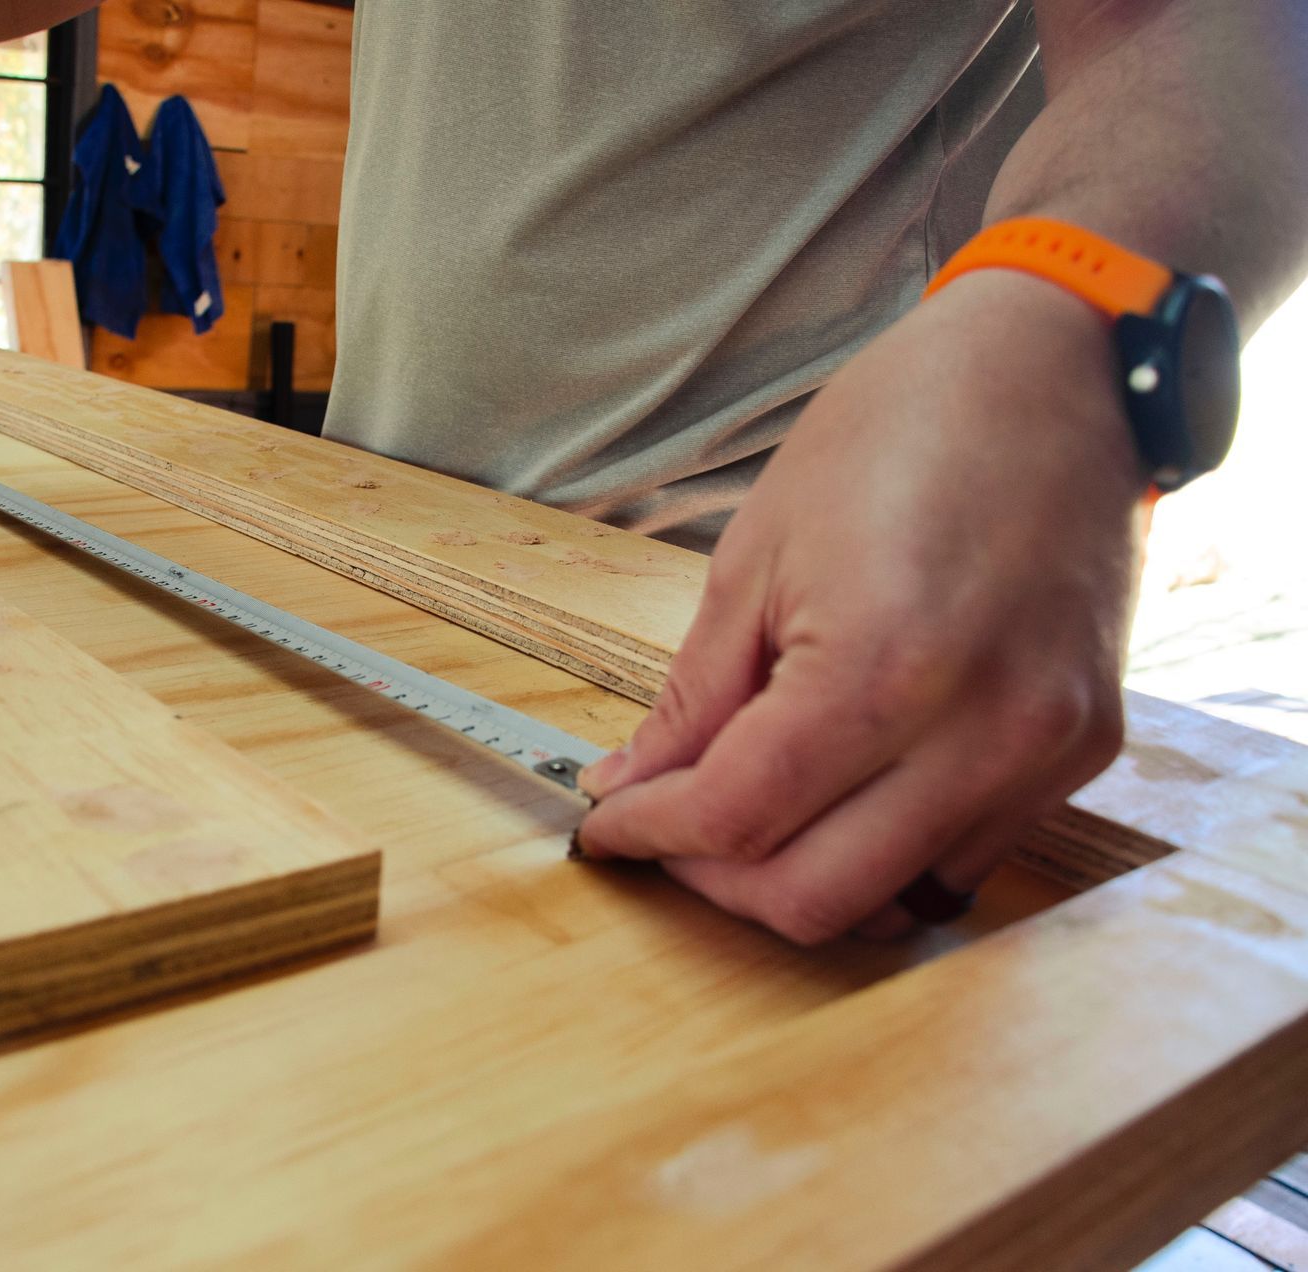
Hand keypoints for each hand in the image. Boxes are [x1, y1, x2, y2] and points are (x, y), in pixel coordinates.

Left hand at [575, 270, 1142, 942]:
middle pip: (815, 898)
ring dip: (802, 878)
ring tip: (751, 812)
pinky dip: (884, 854)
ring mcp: (1045, 751)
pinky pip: (963, 859)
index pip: (739, 818)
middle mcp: (982, 732)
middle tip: (667, 830)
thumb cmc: (894, 434)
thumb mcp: (755, 558)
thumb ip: (693, 700)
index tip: (607, 827)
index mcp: (883, 668)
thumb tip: (633, 787)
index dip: (652, 835)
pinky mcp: (1085, 752)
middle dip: (715, 881)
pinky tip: (842, 792)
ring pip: (895, 901)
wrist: (1050, 369)